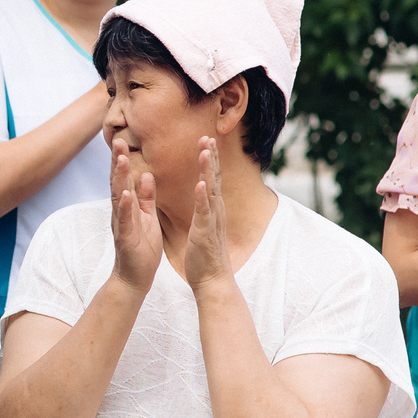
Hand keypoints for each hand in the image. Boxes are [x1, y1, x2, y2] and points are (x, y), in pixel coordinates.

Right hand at [106, 138, 164, 292]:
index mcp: (129, 207)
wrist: (136, 278)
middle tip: (117, 140)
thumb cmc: (142, 248)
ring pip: (119, 197)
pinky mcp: (126, 238)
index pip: (124, 179)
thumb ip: (146, 197)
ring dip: (119, 178)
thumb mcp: (147, 217)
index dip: (123, 160)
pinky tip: (125, 194)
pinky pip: (125, 220)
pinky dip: (125, 206)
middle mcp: (121, 213)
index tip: (122, 140)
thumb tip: (147, 175)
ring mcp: (121, 224)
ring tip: (120, 159)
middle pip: (118, 183)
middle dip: (117, 162)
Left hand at [180, 138, 232, 292]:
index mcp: (212, 210)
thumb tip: (204, 197)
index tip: (206, 139)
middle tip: (208, 135)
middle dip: (211, 157)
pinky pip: (204, 213)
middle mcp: (215, 212)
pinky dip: (203, 198)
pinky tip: (201, 184)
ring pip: (210, 191)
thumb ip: (204, 210)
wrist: (212, 281)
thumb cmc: (205, 255)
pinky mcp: (204, 234)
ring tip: (205, 151)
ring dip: (208, 170)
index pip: (211, 179)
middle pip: (214, 179)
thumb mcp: (204, 226)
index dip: (209, 160)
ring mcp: (211, 222)